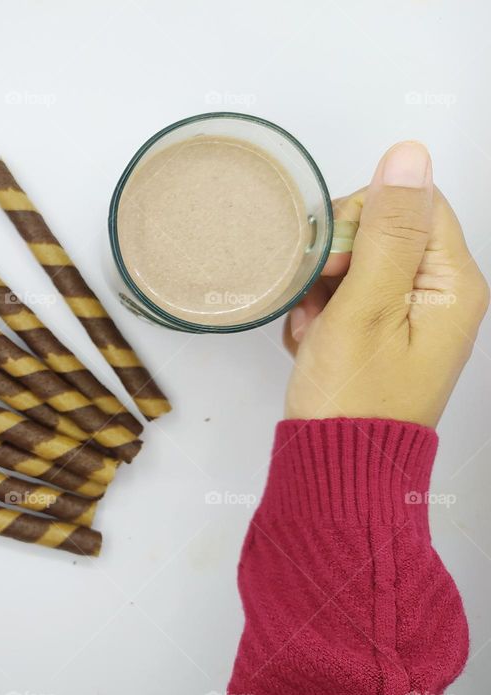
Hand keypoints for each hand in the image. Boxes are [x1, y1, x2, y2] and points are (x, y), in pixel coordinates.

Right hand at [283, 141, 488, 426]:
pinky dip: (321, 313)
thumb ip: (388, 231)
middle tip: (318, 301)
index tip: (329, 259)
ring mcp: (411, 317)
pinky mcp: (384, 335)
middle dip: (336, 259)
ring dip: (321, 289)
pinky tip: (312, 341)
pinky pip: (348, 297)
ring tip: (313, 330)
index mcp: (453, 284)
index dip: (361, 218)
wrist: (335, 469)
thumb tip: (410, 155)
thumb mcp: (364, 306)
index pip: (412, 203)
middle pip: (384, 232)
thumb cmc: (352, 399)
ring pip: (357, 264)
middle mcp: (441, 295)